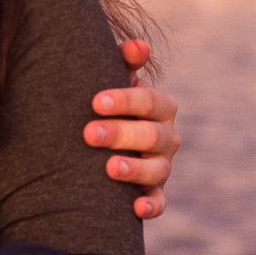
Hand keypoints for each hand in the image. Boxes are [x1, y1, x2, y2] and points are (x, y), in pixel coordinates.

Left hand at [88, 37, 181, 218]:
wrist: (97, 145)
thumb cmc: (104, 106)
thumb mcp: (112, 82)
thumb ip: (124, 62)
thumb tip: (137, 46)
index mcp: (160, 107)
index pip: (149, 101)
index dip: (124, 100)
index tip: (95, 102)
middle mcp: (167, 136)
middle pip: (151, 134)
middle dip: (120, 133)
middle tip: (88, 134)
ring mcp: (162, 166)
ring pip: (156, 169)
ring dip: (134, 168)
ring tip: (108, 168)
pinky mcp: (155, 193)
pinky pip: (159, 202)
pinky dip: (151, 206)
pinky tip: (136, 208)